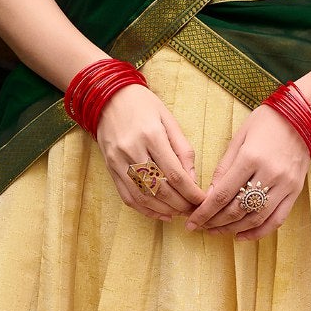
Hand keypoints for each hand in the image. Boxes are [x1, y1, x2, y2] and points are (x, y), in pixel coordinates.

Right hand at [94, 84, 201, 219]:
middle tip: (195, 210)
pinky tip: (161, 213)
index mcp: (151, 135)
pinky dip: (145, 210)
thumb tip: (192, 179)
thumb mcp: (168, 119)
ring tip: (180, 213)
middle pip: (159, 189)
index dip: (191, 193)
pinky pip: (128, 196)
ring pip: (143, 197)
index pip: (175, 174)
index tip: (203, 201)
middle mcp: (132, 150)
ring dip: (164, 210)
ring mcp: (118, 161)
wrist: (107, 96)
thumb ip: (182, 149)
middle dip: (181, 204)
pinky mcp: (110, 168)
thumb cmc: (143, 105)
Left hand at [186, 104, 310, 241]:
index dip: (204, 212)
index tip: (191, 223)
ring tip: (217, 231)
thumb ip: (224, 167)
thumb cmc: (266, 122)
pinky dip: (259, 232)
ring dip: (233, 229)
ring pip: (255, 218)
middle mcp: (269, 174)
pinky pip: (277, 220)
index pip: (222, 194)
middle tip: (201, 227)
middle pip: (237, 209)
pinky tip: (242, 235)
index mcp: (250, 158)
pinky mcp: (296, 191)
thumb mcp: (239, 137)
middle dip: (215, 222)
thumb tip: (209, 195)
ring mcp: (285, 185)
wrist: (302, 116)